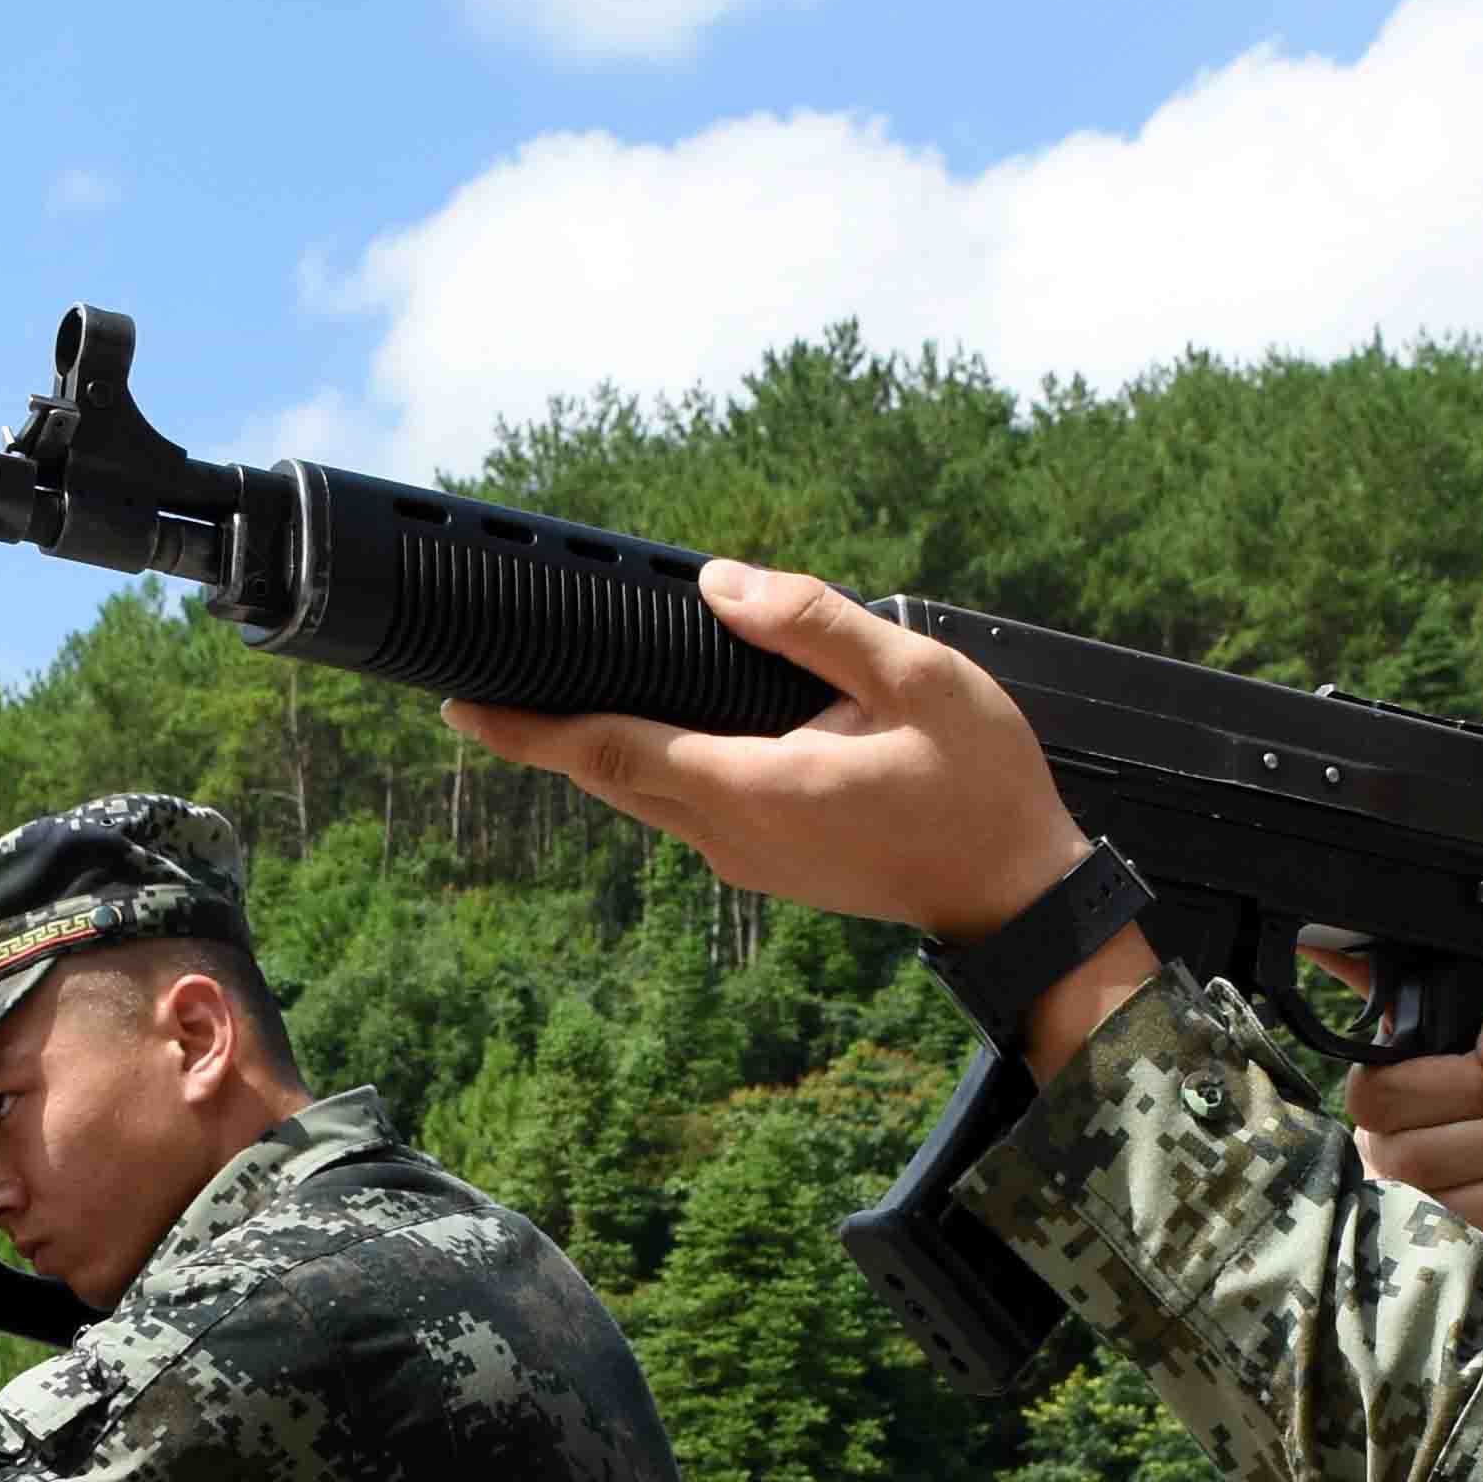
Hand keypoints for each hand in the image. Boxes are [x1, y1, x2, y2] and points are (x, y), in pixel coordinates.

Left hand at [445, 561, 1090, 930]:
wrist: (1018, 898)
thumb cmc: (982, 789)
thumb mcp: (919, 678)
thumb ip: (817, 626)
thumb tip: (721, 583)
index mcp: (758, 788)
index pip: (614, 752)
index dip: (531, 729)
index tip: (464, 703)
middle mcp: (733, 835)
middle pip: (609, 777)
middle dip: (539, 734)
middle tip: (475, 685)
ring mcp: (745, 858)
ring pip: (642, 795)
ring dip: (591, 749)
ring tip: (543, 696)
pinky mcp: (764, 861)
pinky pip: (681, 805)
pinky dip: (646, 762)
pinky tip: (643, 724)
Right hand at [1339, 971, 1482, 1336]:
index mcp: (1433, 1033)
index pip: (1364, 996)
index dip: (1343, 970)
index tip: (1351, 963)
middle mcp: (1397, 1095)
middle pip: (1378, 1094)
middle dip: (1475, 1094)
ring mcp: (1394, 1162)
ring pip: (1410, 1158)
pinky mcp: (1412, 1223)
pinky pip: (1433, 1209)